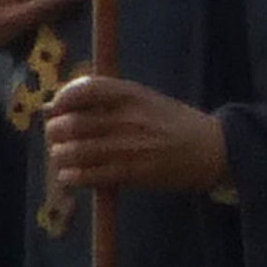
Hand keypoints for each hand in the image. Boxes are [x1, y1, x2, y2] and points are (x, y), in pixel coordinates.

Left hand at [43, 74, 228, 193]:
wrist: (211, 149)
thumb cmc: (173, 123)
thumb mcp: (144, 100)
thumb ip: (105, 101)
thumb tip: (55, 106)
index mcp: (131, 94)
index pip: (85, 89)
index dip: (63, 98)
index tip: (55, 107)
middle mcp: (128, 118)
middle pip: (74, 123)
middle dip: (55, 131)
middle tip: (55, 136)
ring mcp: (130, 146)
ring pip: (77, 151)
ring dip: (61, 156)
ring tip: (61, 157)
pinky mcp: (133, 172)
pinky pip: (92, 175)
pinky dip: (73, 177)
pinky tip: (69, 176)